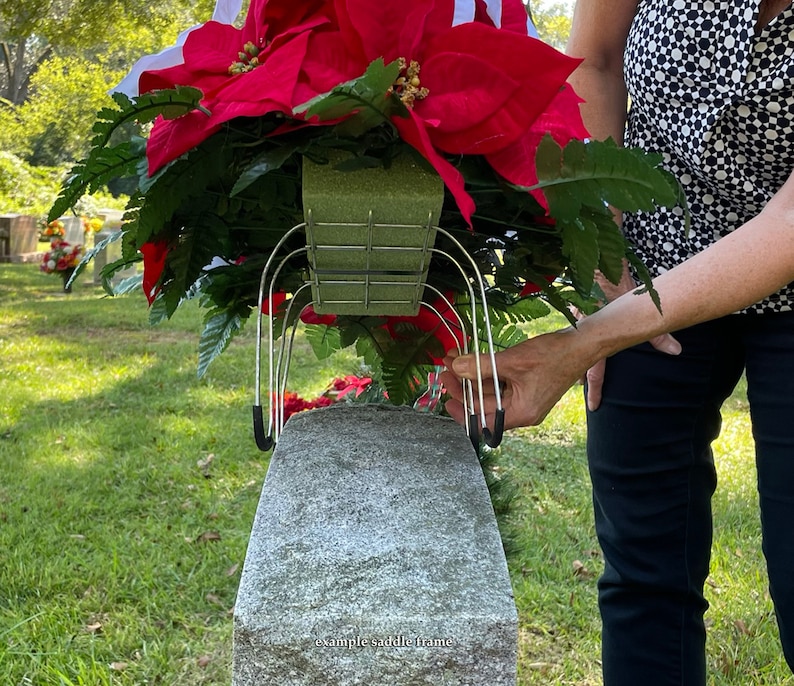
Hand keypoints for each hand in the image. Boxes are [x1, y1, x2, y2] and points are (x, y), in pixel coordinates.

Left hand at [440, 327, 592, 430]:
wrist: (580, 344)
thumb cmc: (554, 355)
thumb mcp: (512, 360)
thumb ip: (482, 366)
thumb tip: (456, 367)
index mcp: (522, 413)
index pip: (484, 422)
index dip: (462, 412)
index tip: (447, 399)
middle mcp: (522, 411)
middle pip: (484, 406)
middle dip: (463, 387)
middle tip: (446, 371)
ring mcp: (524, 399)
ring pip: (489, 393)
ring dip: (472, 377)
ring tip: (455, 360)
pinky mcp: (524, 387)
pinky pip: (499, 385)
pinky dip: (485, 373)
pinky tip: (472, 361)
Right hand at [581, 266, 680, 410]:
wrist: (596, 257)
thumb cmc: (618, 282)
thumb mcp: (638, 306)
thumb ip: (655, 331)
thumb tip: (675, 351)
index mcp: (596, 336)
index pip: (595, 371)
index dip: (595, 390)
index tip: (594, 407)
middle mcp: (583, 331)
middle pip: (580, 361)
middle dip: (582, 377)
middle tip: (584, 392)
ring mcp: (576, 320)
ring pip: (574, 345)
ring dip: (576, 357)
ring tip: (577, 371)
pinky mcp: (576, 307)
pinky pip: (575, 330)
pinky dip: (575, 338)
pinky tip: (576, 339)